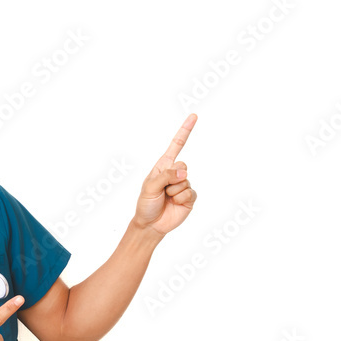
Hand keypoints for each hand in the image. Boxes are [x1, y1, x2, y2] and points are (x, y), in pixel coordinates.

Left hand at [131, 113, 197, 235]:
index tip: (194, 116)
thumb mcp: (150, 187)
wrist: (151, 224)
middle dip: (171, 178)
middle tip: (162, 190)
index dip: (185, 130)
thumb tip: (184, 172)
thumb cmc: (146, 204)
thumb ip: (166, 176)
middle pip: (183, 165)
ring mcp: (183, 185)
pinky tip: (174, 204)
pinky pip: (190, 193)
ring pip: (185, 181)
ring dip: (173, 192)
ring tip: (166, 199)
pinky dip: (181, 199)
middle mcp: (175, 173)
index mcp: (164, 166)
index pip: (177, 145)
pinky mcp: (190, 197)